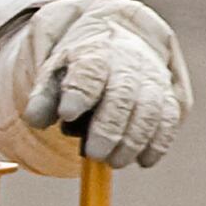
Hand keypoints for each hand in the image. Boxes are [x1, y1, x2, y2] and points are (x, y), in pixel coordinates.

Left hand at [35, 0, 188, 167]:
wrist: (117, 43)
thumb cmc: (80, 67)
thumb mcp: (54, 75)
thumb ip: (43, 98)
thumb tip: (35, 119)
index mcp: (94, 53)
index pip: (89, 71)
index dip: (79, 92)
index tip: (67, 114)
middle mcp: (127, 62)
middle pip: (122, 94)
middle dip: (109, 127)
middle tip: (94, 154)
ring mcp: (151, 77)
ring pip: (150, 108)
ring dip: (134, 140)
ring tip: (114, 162)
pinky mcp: (168, 95)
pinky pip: (169, 119)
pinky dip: (159, 142)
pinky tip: (143, 160)